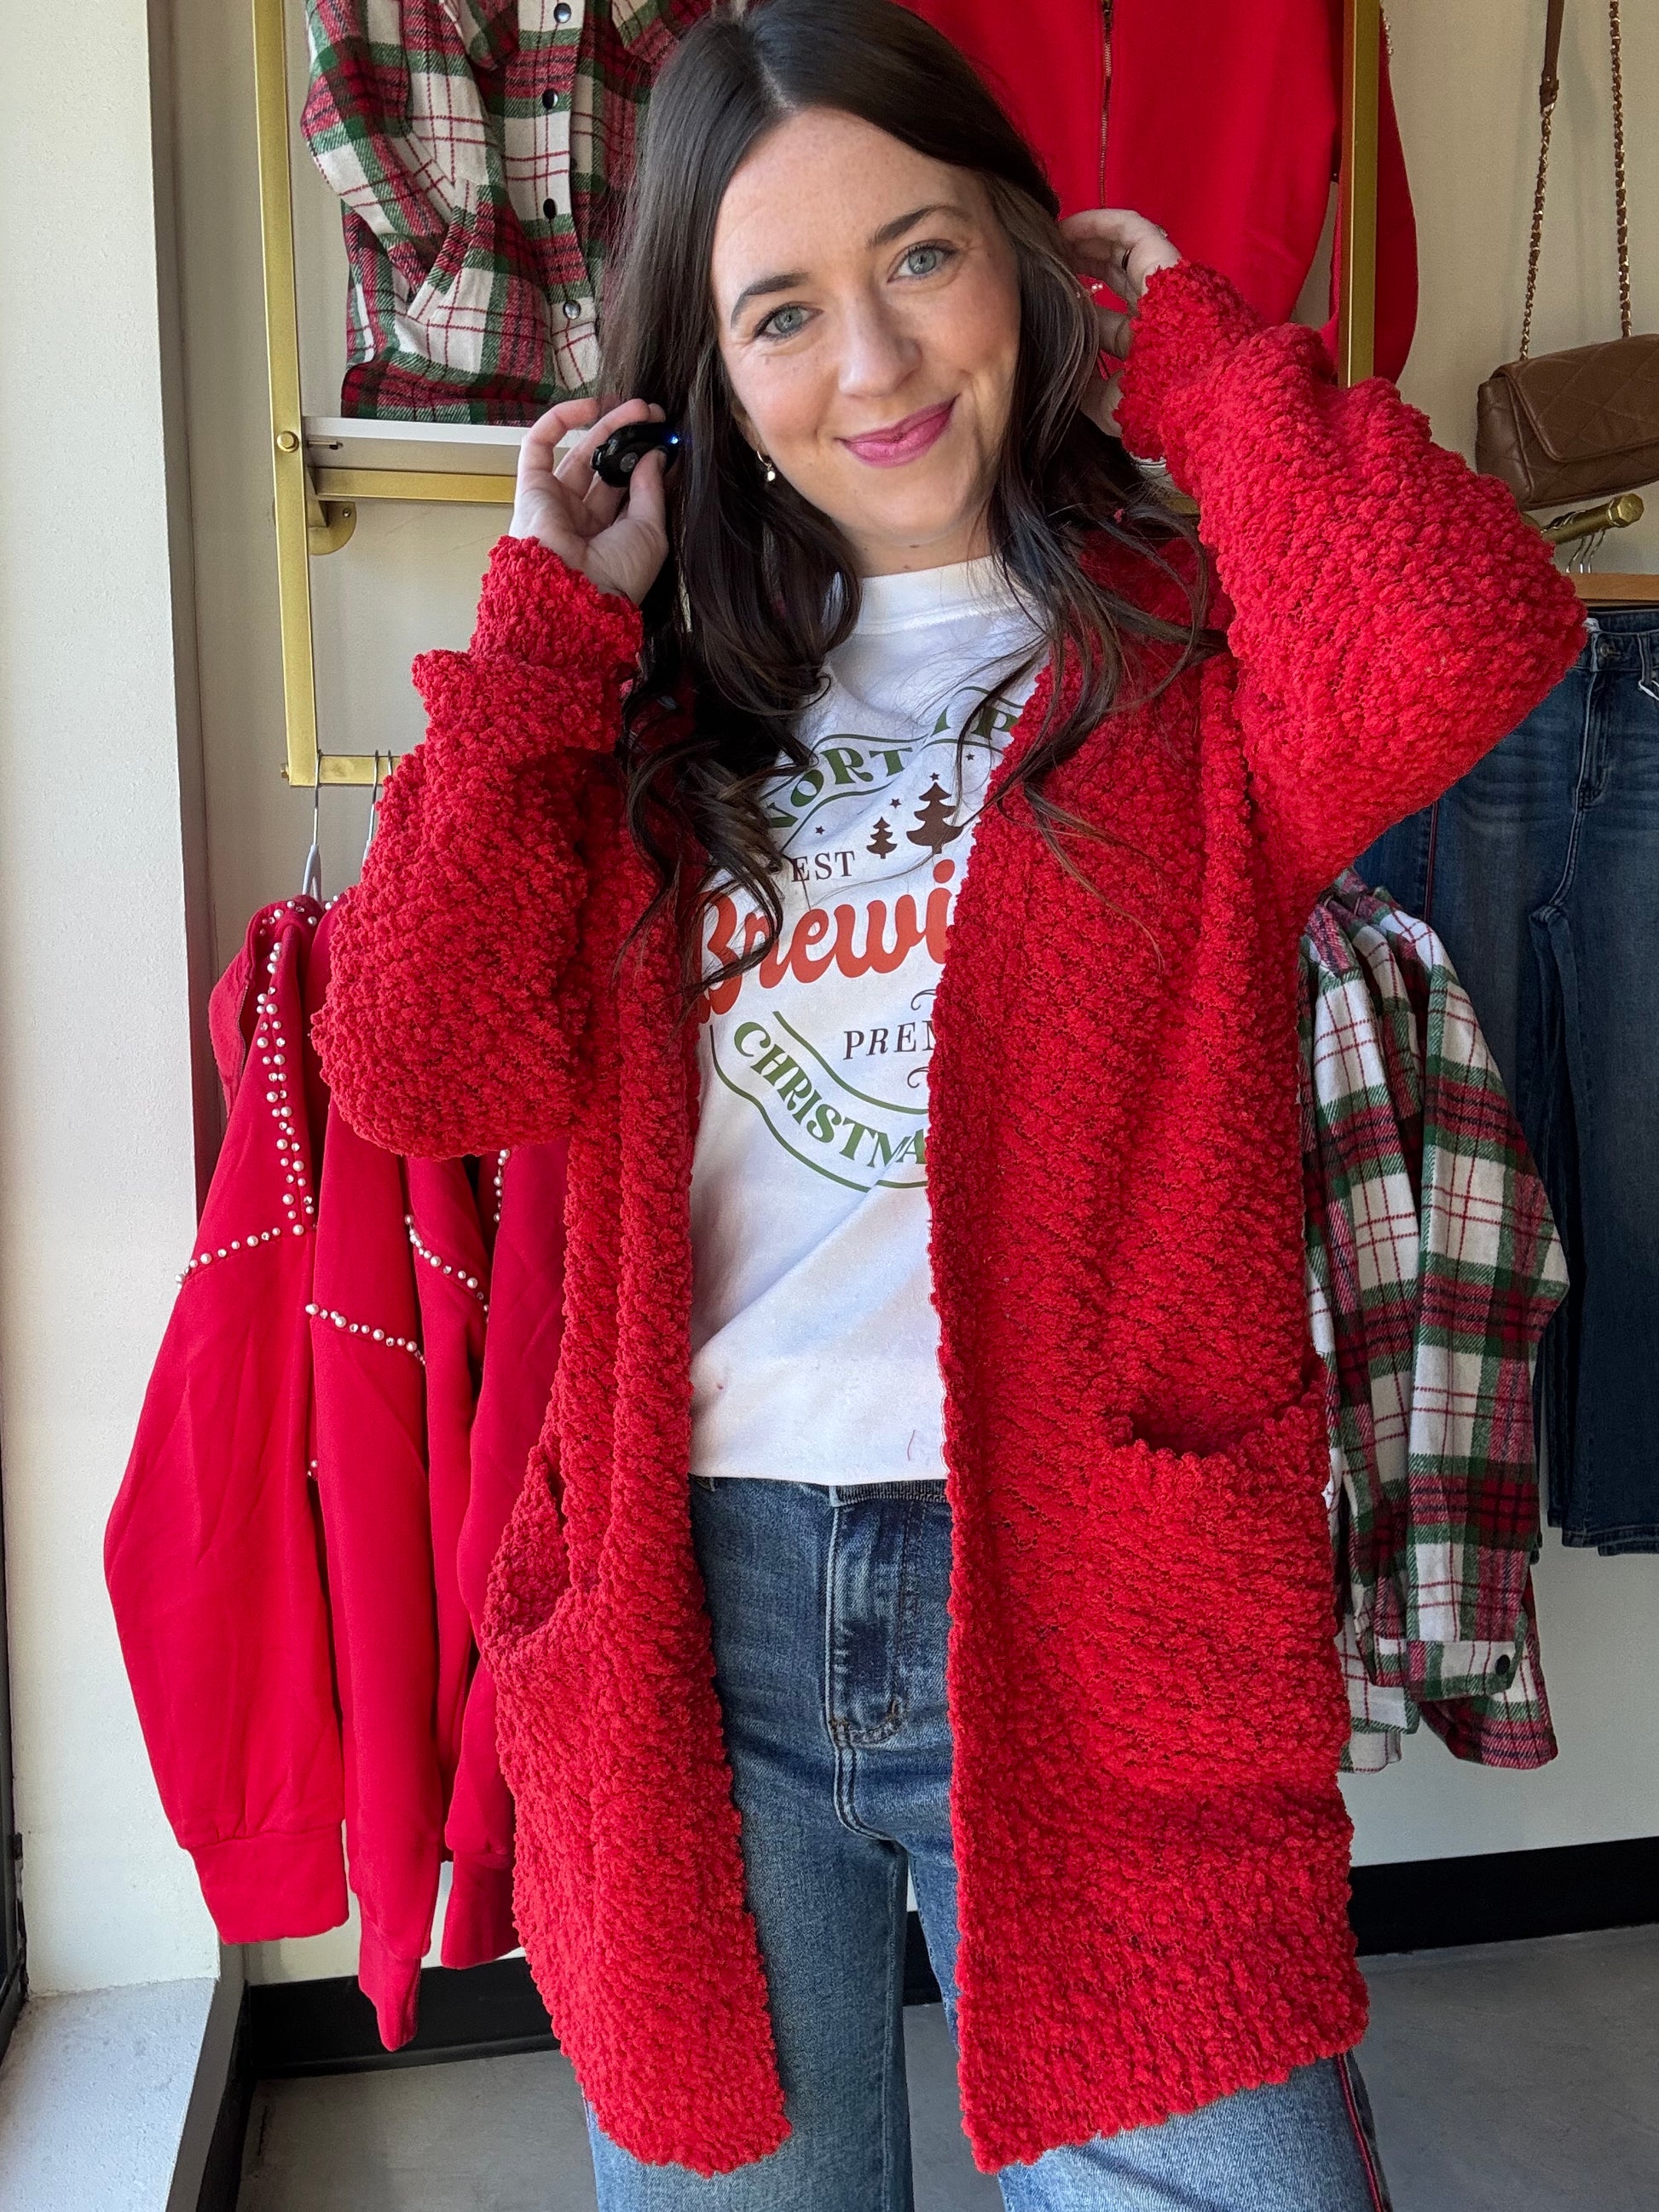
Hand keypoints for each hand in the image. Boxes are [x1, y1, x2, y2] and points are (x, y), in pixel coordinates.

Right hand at [510, 395, 670, 606]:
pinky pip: (538, 445)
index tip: (668, 440)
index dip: (647, 462)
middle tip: (654, 415)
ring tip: (639, 408)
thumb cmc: (617, 573)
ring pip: (582, 453)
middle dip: (631, 439)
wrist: (573, 591)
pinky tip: (591, 405)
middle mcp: (583, 519)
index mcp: (611, 536)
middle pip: (608, 468)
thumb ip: (652, 490)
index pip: (630, 489)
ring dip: (608, 426)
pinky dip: (560, 420)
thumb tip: (655, 455)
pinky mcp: (531, 488)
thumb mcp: (651, 532)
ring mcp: (556, 502)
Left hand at [1059, 208, 1182, 433]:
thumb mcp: (1110, 406)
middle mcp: (1155, 311)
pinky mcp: (1164, 260)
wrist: (1189, 392)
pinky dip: (1101, 223)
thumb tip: (1063, 379)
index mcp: (1147, 346)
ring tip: (1051, 239)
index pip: (1109, 320)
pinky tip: (1069, 225)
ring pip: (1121, 251)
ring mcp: (1163, 284)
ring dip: (1086, 242)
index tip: (1050, 300)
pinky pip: (1133, 230)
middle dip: (1080, 268)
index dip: (1080, 308)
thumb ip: (1086, 391)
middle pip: (1113, 280)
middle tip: (1045, 264)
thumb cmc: (1153, 404)